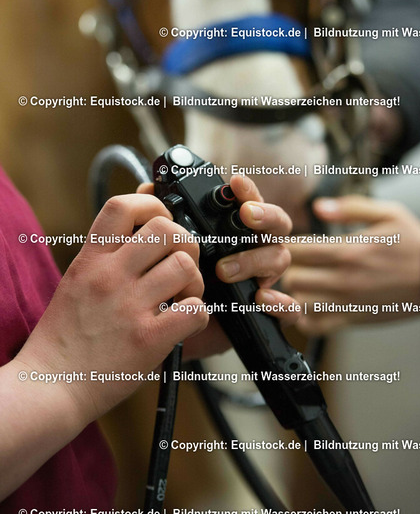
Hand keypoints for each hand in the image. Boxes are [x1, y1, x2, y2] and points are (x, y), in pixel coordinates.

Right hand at [15, 194, 207, 426]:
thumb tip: (143, 231)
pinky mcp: (148, 339)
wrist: (51, 385)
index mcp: (91, 259)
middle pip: (166, 230)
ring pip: (185, 266)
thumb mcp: (77, 281)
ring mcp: (130, 307)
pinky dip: (198, 314)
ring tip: (182, 296)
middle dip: (185, 242)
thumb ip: (107, 255)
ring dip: (194, 281)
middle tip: (180, 261)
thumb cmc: (66, 335)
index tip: (161, 219)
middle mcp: (110, 277)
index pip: (123, 206)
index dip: (151, 204)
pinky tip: (183, 321)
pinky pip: (195, 310)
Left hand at [139, 176, 297, 358]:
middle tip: (246, 215)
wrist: (171, 332)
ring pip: (280, 258)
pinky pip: (289, 307)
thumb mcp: (165, 252)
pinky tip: (260, 299)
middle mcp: (255, 249)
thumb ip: (158, 219)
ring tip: (224, 269)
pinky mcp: (267, 311)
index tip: (235, 182)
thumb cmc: (173, 284)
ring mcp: (265, 279)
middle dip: (265, 215)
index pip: (248, 202)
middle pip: (277, 224)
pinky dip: (280, 302)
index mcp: (233, 231)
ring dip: (255, 259)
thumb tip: (147, 189)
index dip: (247, 190)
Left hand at [282, 196, 419, 334]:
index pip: (296, 249)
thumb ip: (350, 208)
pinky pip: (315, 326)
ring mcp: (347, 303)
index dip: (284, 244)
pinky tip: (307, 303)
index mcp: (348, 251)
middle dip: (284, 268)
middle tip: (288, 263)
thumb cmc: (415, 246)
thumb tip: (319, 206)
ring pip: (298, 302)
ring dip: (291, 292)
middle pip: (291, 277)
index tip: (285, 242)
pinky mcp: (352, 320)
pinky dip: (304, 317)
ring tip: (296, 282)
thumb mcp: (389, 214)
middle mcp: (343, 279)